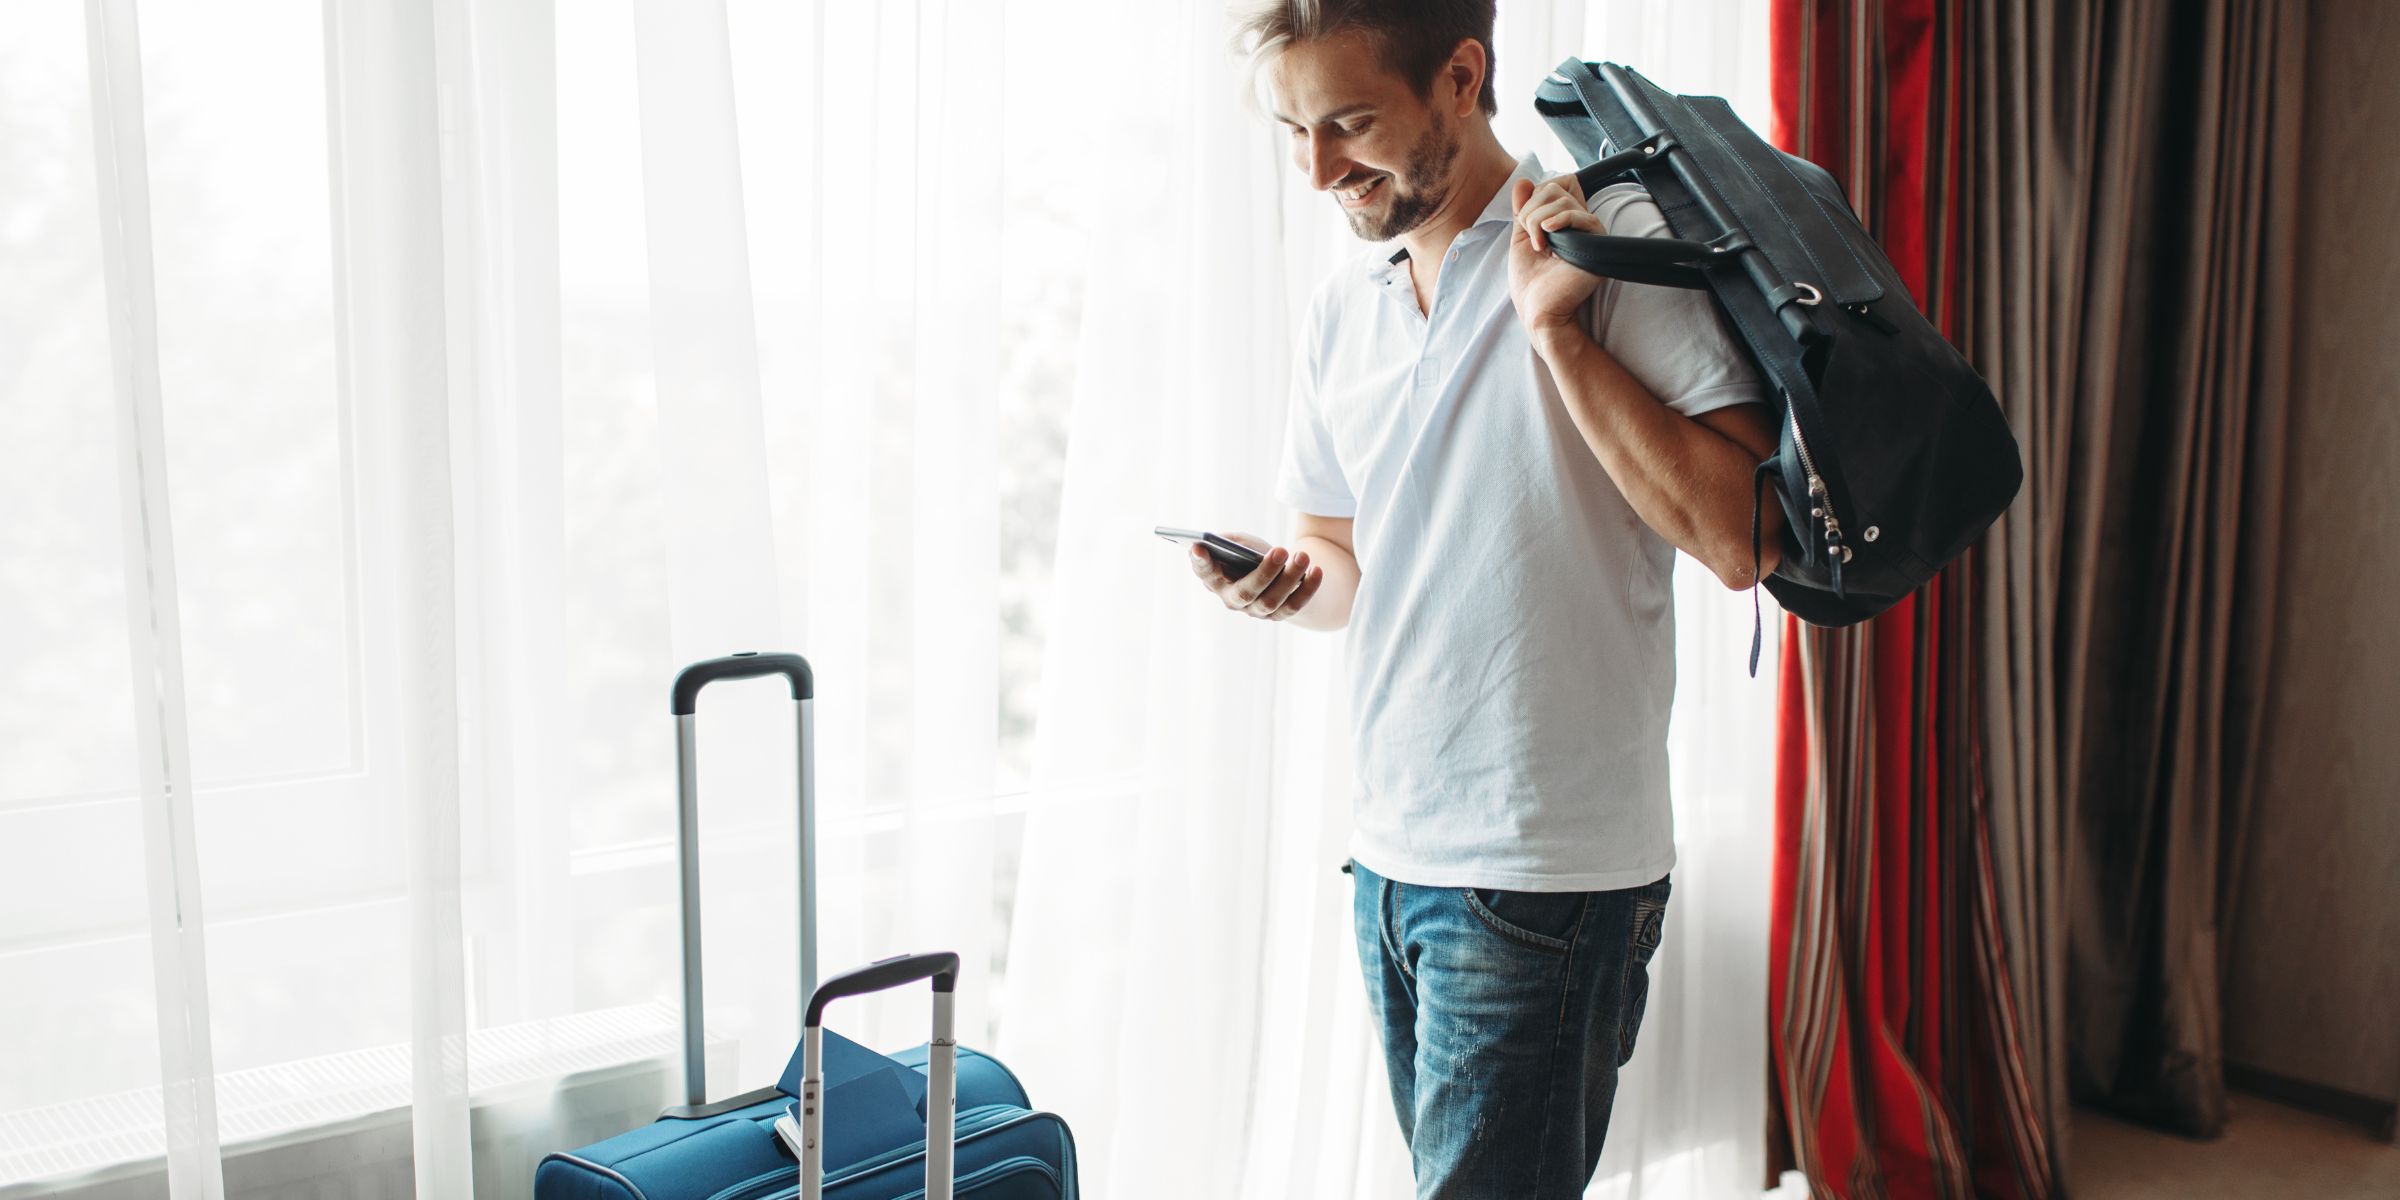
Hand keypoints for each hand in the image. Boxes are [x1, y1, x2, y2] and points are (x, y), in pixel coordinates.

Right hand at [1190, 532, 1323, 621]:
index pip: (1205, 572)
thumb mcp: (1238, 542)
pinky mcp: (1278, 615)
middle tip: (1280, 551)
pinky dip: (1307, 589)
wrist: (1277, 573)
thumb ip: (1227, 541)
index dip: (1200, 562)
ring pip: (1272, 601)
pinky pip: (1294, 605)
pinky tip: (1317, 570)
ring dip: (1289, 578)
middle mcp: (1232, 600)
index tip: (1198, 547)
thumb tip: (1218, 541)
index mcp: (1215, 579)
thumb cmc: (1250, 554)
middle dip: (1264, 572)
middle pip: (1246, 592)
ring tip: (1302, 556)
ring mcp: (1255, 611)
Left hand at [1505, 174, 1606, 340]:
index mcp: (1564, 221)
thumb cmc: (1530, 283)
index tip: (1526, 221)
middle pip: (1558, 186)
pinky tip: (1548, 236)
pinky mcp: (1596, 246)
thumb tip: (1523, 181)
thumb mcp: (1520, 238)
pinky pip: (1583, 217)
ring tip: (1538, 246)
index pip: (1559, 184)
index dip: (1538, 193)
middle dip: (1532, 208)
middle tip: (1530, 236)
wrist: (1536, 310)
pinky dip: (1559, 220)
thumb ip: (1522, 210)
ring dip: (1537, 221)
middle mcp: (1579, 224)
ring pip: (1563, 200)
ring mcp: (1589, 233)